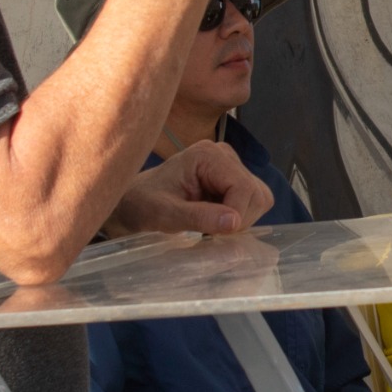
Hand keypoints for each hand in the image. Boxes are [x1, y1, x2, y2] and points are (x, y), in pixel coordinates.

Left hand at [106, 140, 272, 237]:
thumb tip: (234, 223)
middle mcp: (224, 155)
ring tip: (210, 225)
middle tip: (210, 232)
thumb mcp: (164, 214)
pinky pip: (253, 203)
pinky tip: (215, 220)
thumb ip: (198, 217)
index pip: (244, 188)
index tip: (214, 235)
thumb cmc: (142, 205)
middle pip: (256, 194)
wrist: (133, 202)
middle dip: (239, 219)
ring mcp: (231, 167)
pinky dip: (239, 218)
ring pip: (259, 199)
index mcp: (208, 155)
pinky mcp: (233, 180)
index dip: (236, 216)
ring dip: (240, 220)